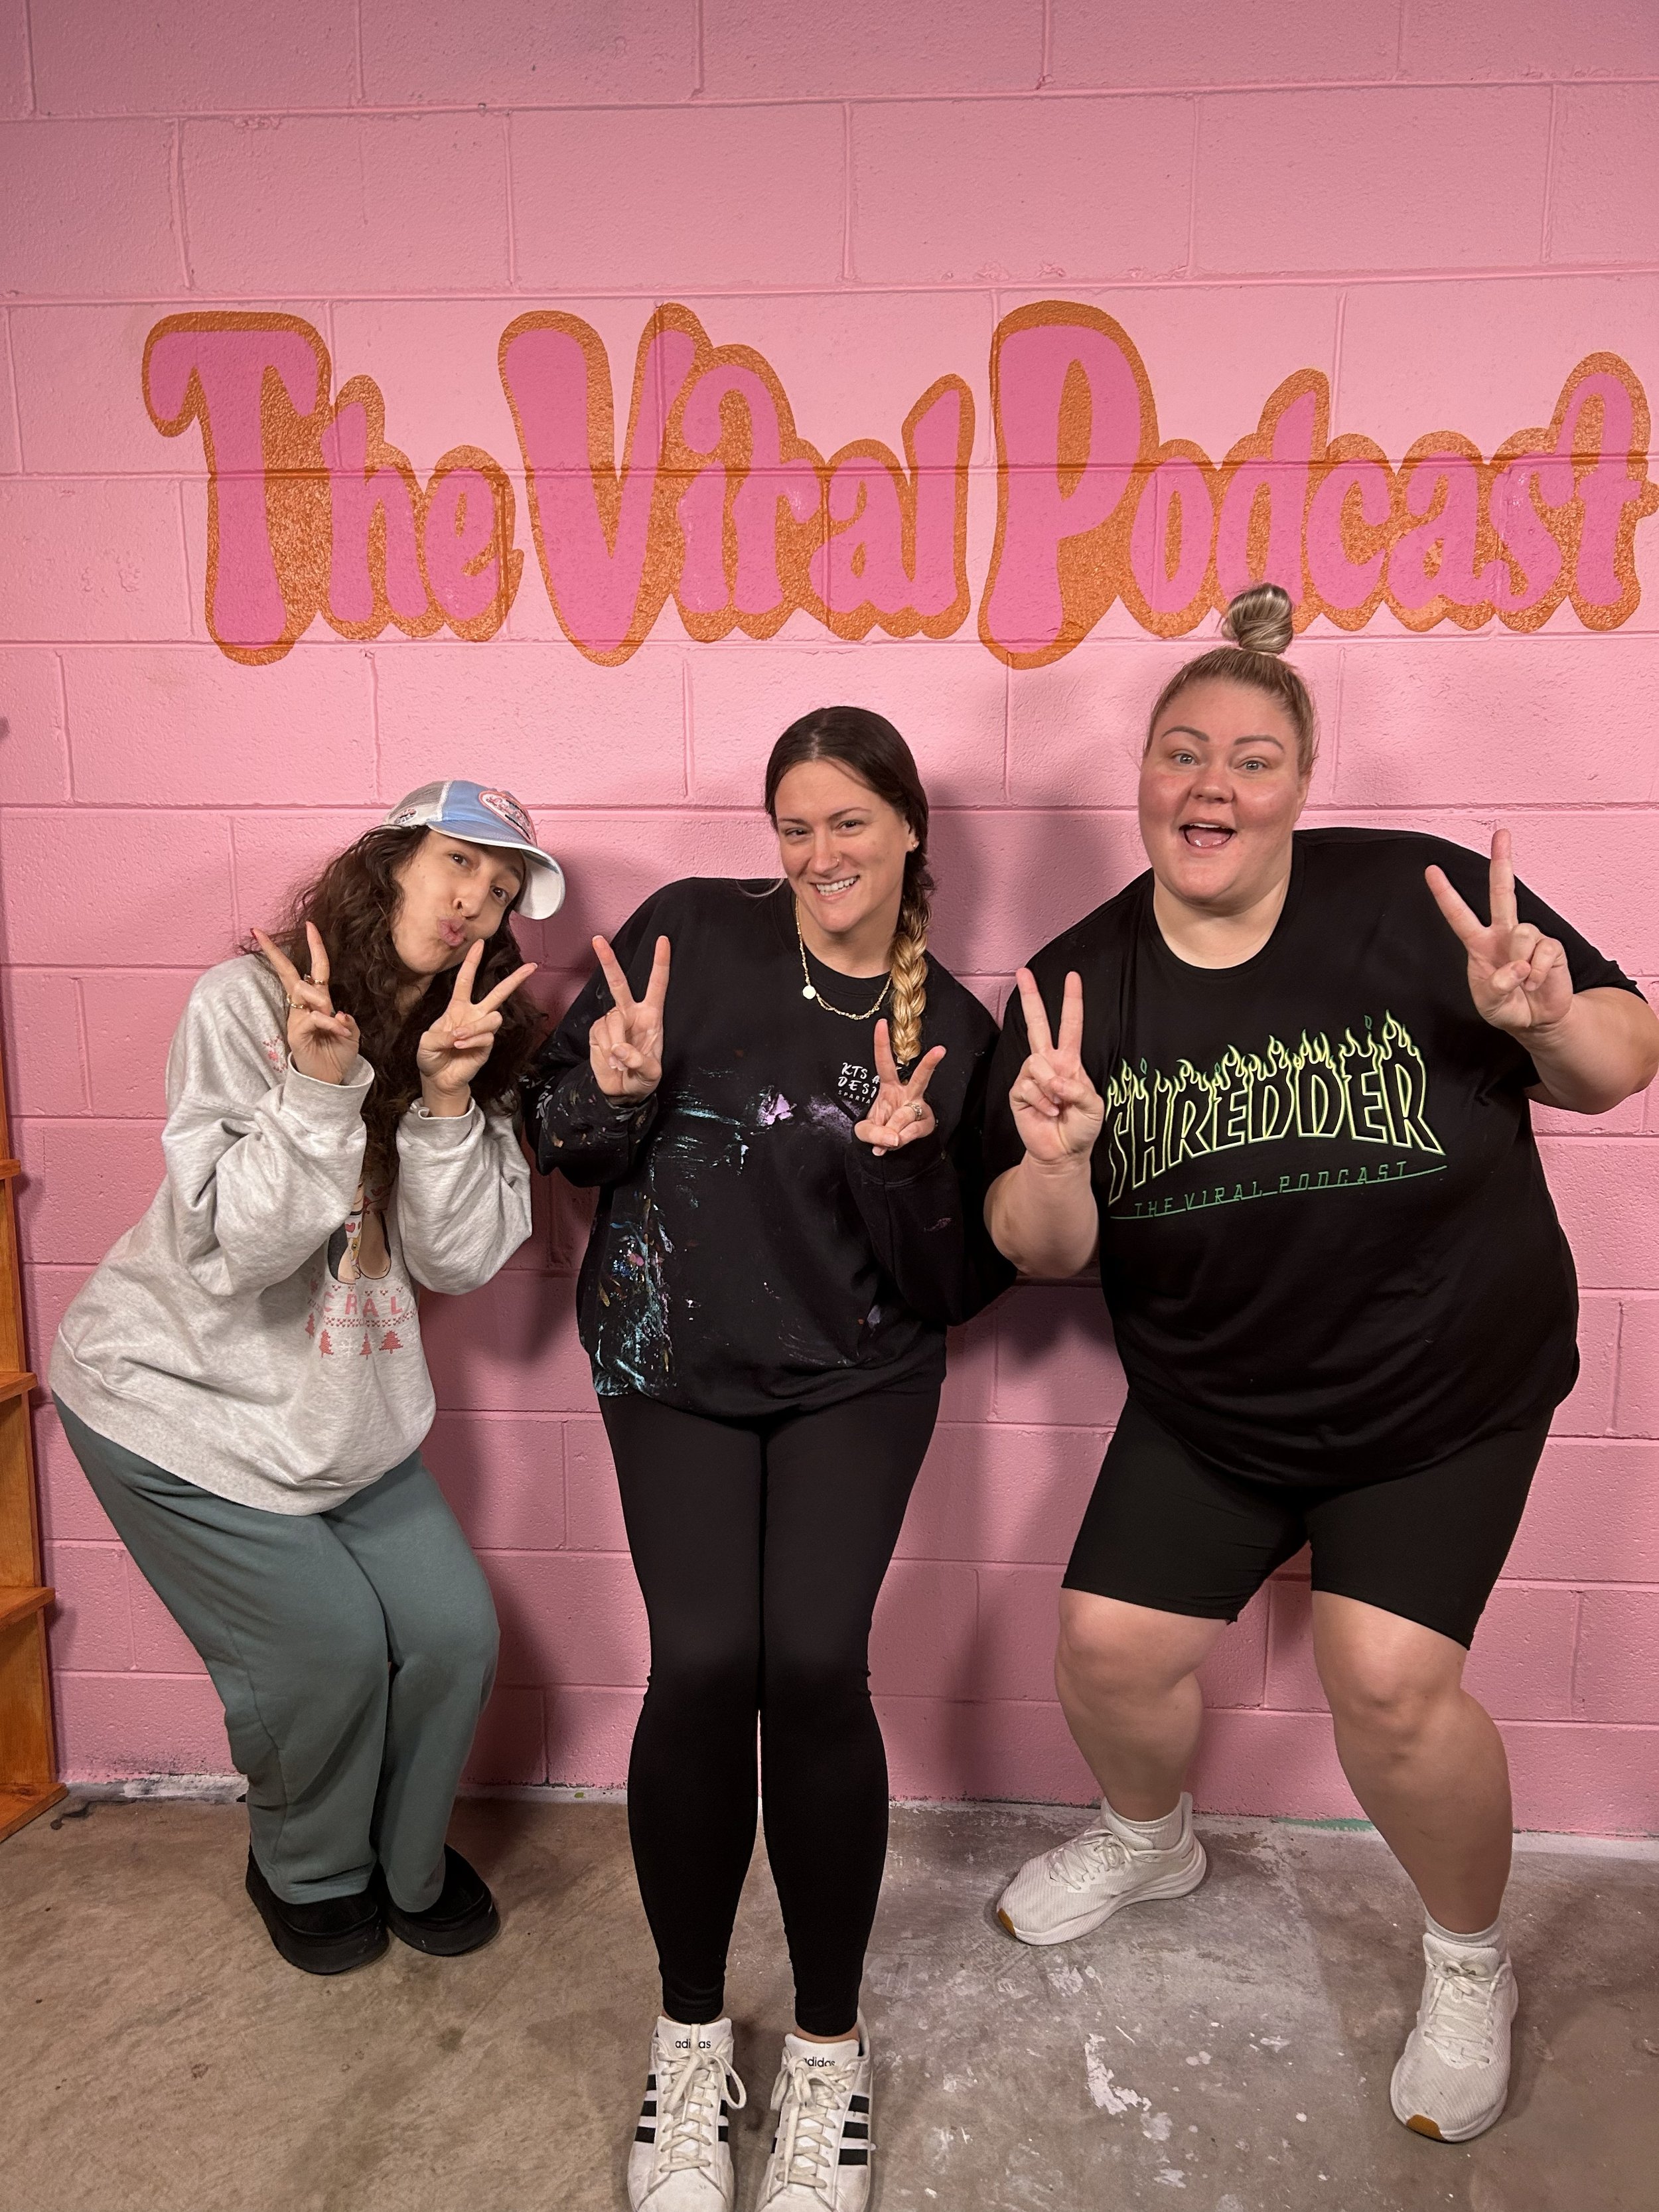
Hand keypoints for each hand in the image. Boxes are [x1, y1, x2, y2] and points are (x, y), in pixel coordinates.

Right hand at [253, 923, 360, 1084]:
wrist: (330, 1079)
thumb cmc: (338, 1054)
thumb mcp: (351, 1034)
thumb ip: (346, 1020)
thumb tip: (338, 1012)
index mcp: (319, 1001)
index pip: (315, 970)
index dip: (314, 947)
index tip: (309, 925)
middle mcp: (305, 1006)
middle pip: (290, 973)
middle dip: (275, 952)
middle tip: (260, 932)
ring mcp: (298, 1017)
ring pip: (305, 992)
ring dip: (323, 1002)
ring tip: (336, 1022)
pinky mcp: (296, 1031)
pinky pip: (314, 1017)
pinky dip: (329, 1023)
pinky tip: (340, 1032)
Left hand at [416, 941, 538, 1112]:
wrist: (439, 1079)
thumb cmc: (431, 1057)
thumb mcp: (426, 1042)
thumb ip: (440, 1035)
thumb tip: (459, 1033)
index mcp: (457, 1008)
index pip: (467, 979)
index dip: (473, 961)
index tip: (480, 943)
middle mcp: (474, 1015)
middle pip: (498, 993)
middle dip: (515, 980)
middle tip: (532, 966)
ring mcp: (482, 1030)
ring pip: (493, 1018)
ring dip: (475, 1027)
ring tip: (458, 1038)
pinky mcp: (487, 1046)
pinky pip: (488, 1037)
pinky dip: (473, 1041)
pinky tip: (462, 1047)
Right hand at [589, 934, 669, 1099]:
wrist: (623, 1092)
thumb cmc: (643, 1078)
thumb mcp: (651, 1074)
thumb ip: (639, 1061)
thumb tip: (620, 1048)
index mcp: (651, 1016)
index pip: (657, 985)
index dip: (660, 963)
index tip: (663, 941)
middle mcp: (631, 1013)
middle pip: (619, 982)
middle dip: (608, 961)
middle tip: (598, 940)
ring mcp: (612, 1021)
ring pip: (611, 1020)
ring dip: (616, 1044)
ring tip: (621, 1062)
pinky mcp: (596, 1031)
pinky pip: (600, 1034)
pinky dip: (606, 1050)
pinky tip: (612, 1061)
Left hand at [854, 1022, 945, 1155]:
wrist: (891, 1148)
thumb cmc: (878, 1130)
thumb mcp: (864, 1131)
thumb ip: (873, 1132)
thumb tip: (893, 1138)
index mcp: (889, 1086)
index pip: (884, 1062)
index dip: (881, 1044)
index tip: (881, 1023)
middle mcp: (907, 1093)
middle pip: (920, 1076)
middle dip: (930, 1063)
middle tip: (941, 1050)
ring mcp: (919, 1108)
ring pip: (906, 1113)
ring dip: (892, 1128)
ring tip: (888, 1139)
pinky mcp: (927, 1124)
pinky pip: (913, 1131)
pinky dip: (901, 1139)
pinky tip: (896, 1143)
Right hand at [1010, 967, 1104, 1164]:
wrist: (1062, 1153)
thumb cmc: (1081, 1129)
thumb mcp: (1094, 1107)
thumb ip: (1078, 1088)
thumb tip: (1054, 1078)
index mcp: (1070, 1061)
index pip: (1071, 1025)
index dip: (1072, 1001)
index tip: (1072, 976)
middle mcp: (1048, 1064)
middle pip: (1038, 1024)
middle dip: (1031, 998)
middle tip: (1023, 972)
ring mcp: (1031, 1077)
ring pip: (1035, 1062)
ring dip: (1050, 1087)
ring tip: (1057, 1106)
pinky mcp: (1018, 1092)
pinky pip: (1027, 1086)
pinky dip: (1040, 1101)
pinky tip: (1046, 1112)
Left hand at [1427, 828, 1573, 1037]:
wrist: (1536, 1021)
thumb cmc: (1507, 1006)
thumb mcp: (1490, 1004)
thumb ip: (1496, 987)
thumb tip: (1515, 967)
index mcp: (1479, 943)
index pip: (1458, 915)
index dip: (1445, 893)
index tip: (1431, 870)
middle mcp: (1504, 933)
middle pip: (1503, 892)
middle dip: (1502, 861)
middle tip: (1502, 832)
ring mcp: (1529, 938)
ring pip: (1524, 932)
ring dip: (1522, 964)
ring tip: (1523, 982)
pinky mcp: (1552, 948)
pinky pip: (1544, 952)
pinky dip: (1538, 973)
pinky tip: (1536, 983)